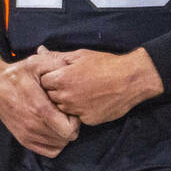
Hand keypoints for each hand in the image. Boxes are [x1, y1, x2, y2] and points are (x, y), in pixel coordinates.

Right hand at [0, 47, 78, 157]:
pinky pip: (49, 151)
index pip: (70, 130)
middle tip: (65, 113)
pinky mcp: (23, 139)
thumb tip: (72, 70)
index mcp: (40, 109)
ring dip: (62, 135)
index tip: (69, 109)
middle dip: (70, 126)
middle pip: (66, 139)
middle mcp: (33, 126)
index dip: (75, 120)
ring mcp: (27, 134)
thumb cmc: (18, 74)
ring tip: (58, 120)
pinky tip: (52, 128)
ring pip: (59, 146)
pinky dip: (54, 143)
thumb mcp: (38, 62)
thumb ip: (58, 64)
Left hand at [39, 48, 162, 125]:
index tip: (59, 75)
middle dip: (56, 90)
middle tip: (71, 83)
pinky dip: (80, 110)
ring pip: (61, 108)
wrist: (131, 80)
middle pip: (50, 96)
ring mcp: (77, 110)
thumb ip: (56, 56)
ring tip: (81, 91)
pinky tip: (90, 100)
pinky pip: (76, 116)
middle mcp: (66, 97)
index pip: (42, 82)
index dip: (50, 77)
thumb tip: (39, 51)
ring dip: (66, 101)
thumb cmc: (105, 64)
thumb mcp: (79, 55)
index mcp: (61, 79)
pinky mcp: (88, 120)